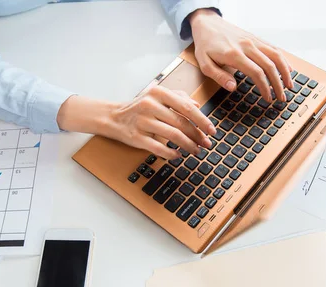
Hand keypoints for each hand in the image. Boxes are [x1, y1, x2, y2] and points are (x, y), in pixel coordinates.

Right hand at [57, 86, 214, 158]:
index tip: (212, 131)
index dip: (202, 121)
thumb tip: (197, 104)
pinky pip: (158, 148)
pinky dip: (171, 153)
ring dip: (188, 146)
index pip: (186, 108)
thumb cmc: (139, 106)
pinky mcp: (136, 137)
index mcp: (158, 92)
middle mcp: (150, 105)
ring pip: (172, 136)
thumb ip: (178, 97)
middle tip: (207, 144)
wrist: (113, 116)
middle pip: (181, 123)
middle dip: (197, 136)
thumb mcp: (157, 96)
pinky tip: (178, 156)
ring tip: (196, 151)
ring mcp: (142, 121)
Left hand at [189, 9, 293, 102]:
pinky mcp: (256, 38)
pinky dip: (283, 60)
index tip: (268, 98)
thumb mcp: (204, 63)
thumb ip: (218, 76)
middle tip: (281, 98)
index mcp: (234, 54)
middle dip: (278, 84)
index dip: (265, 87)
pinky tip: (288, 70)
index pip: (256, 73)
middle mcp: (247, 46)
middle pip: (269, 66)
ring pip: (276, 56)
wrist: (208, 24)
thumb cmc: (205, 45)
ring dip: (285, 72)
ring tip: (290, 86)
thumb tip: (233, 87)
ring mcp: (253, 40)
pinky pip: (274, 49)